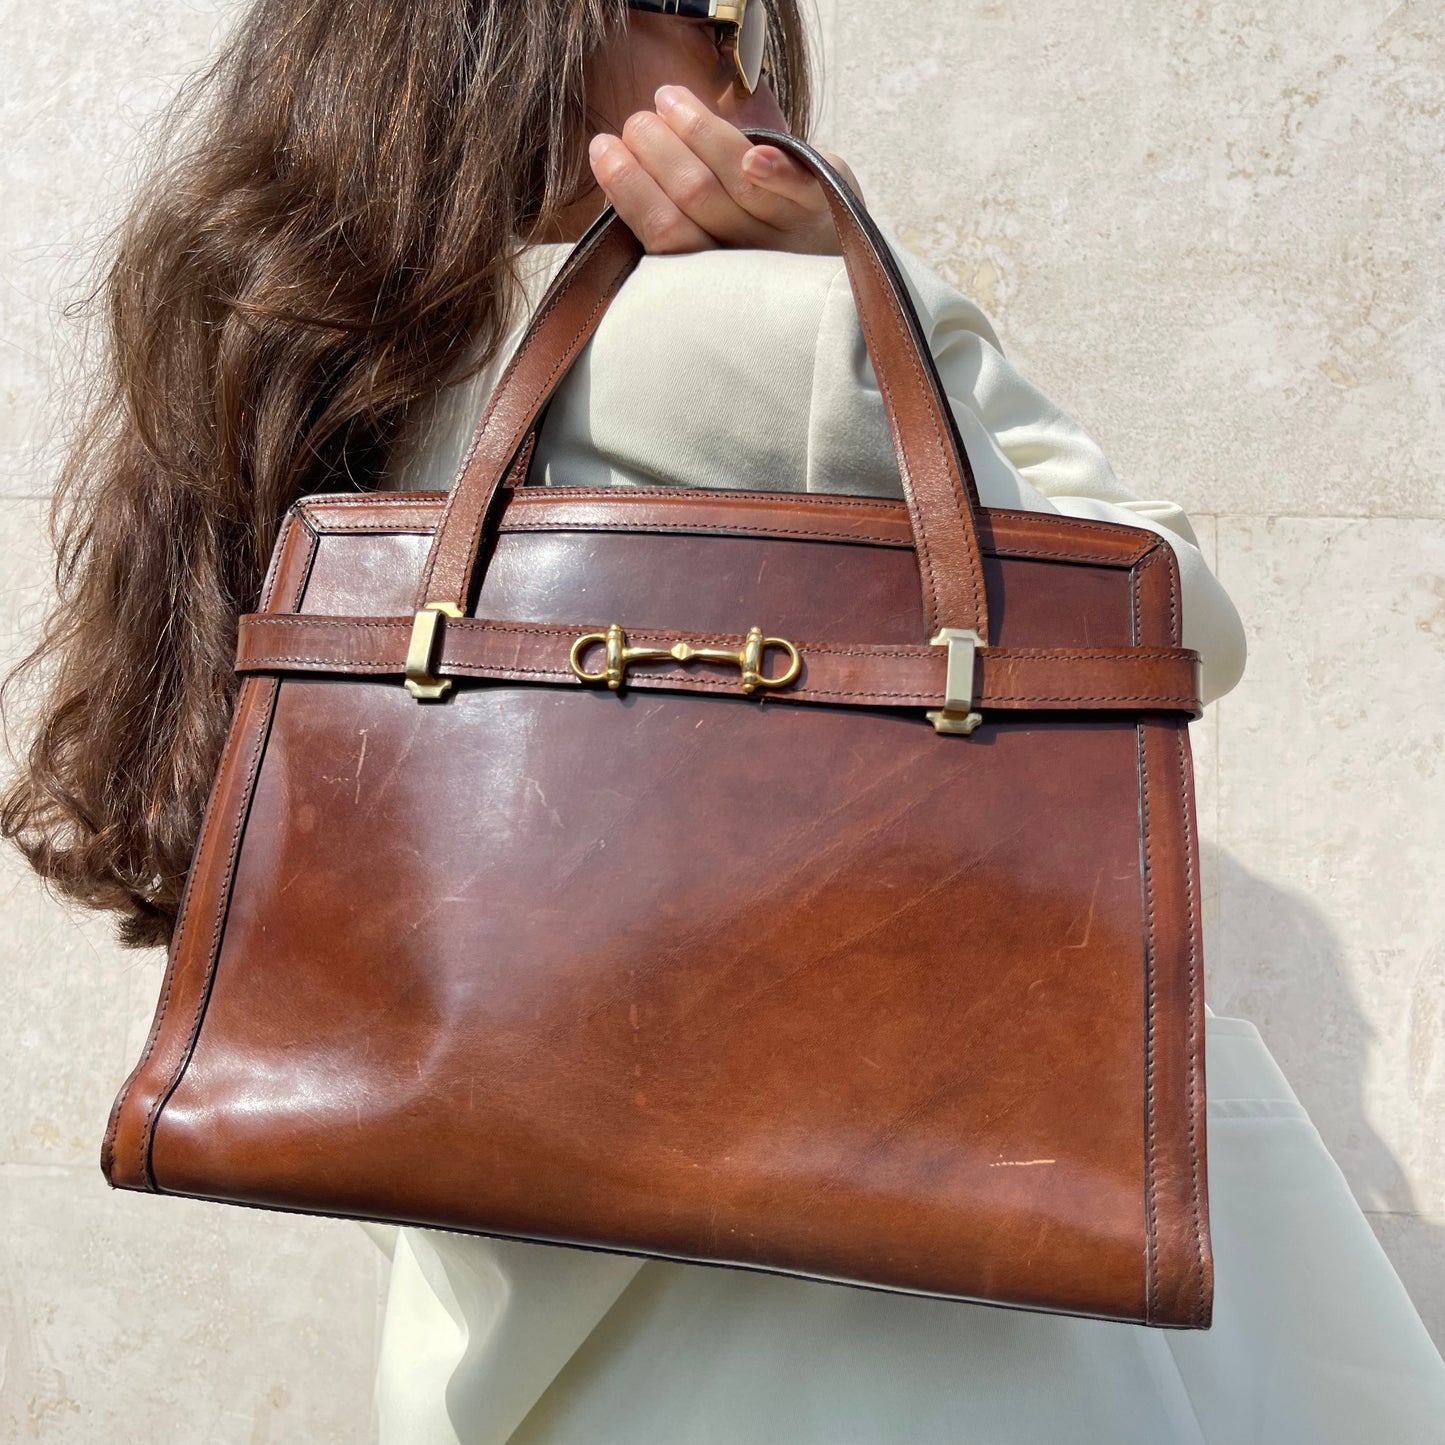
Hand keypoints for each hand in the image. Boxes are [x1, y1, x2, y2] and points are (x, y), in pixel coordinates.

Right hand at [587, 85, 863, 255]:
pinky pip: (805, 188)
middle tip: (636, 123)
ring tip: (668, 100)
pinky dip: (780, 172)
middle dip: (658, 152)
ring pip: (739, 182)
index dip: (630, 189)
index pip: (664, 233)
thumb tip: (613, 171)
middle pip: (697, 199)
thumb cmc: (756, 255)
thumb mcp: (710, 252)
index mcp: (713, 277)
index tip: (603, 148)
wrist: (834, 273)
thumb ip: (672, 219)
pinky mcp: (829, 204)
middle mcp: (751, 257)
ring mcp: (791, 231)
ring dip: (700, 134)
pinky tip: (755, 156)